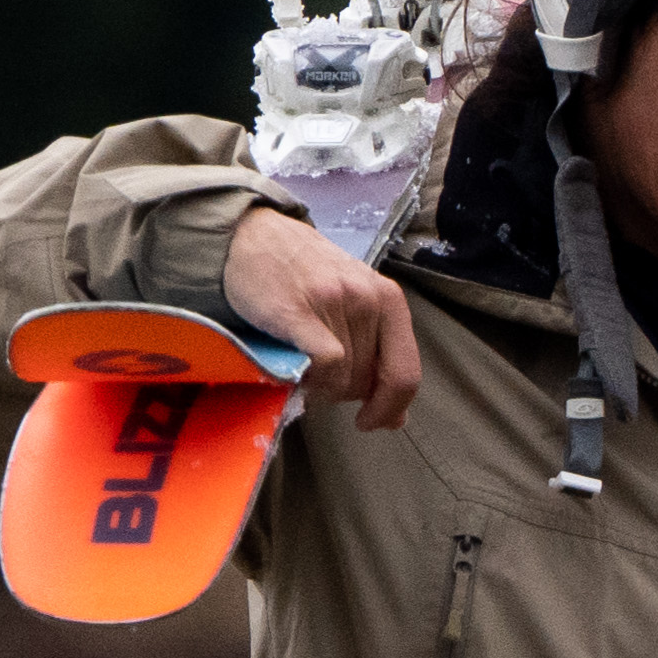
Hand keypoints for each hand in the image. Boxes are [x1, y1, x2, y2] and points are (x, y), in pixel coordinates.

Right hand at [220, 205, 428, 432]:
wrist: (250, 236)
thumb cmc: (301, 274)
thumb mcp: (351, 305)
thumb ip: (377, 355)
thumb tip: (397, 418)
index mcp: (388, 298)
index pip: (407, 372)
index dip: (390, 407)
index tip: (371, 421)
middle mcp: (367, 298)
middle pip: (368, 380)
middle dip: (343, 391)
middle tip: (318, 374)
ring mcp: (334, 303)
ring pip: (342, 378)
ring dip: (321, 386)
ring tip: (300, 365)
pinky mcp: (299, 311)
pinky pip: (322, 366)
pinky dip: (311, 380)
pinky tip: (295, 372)